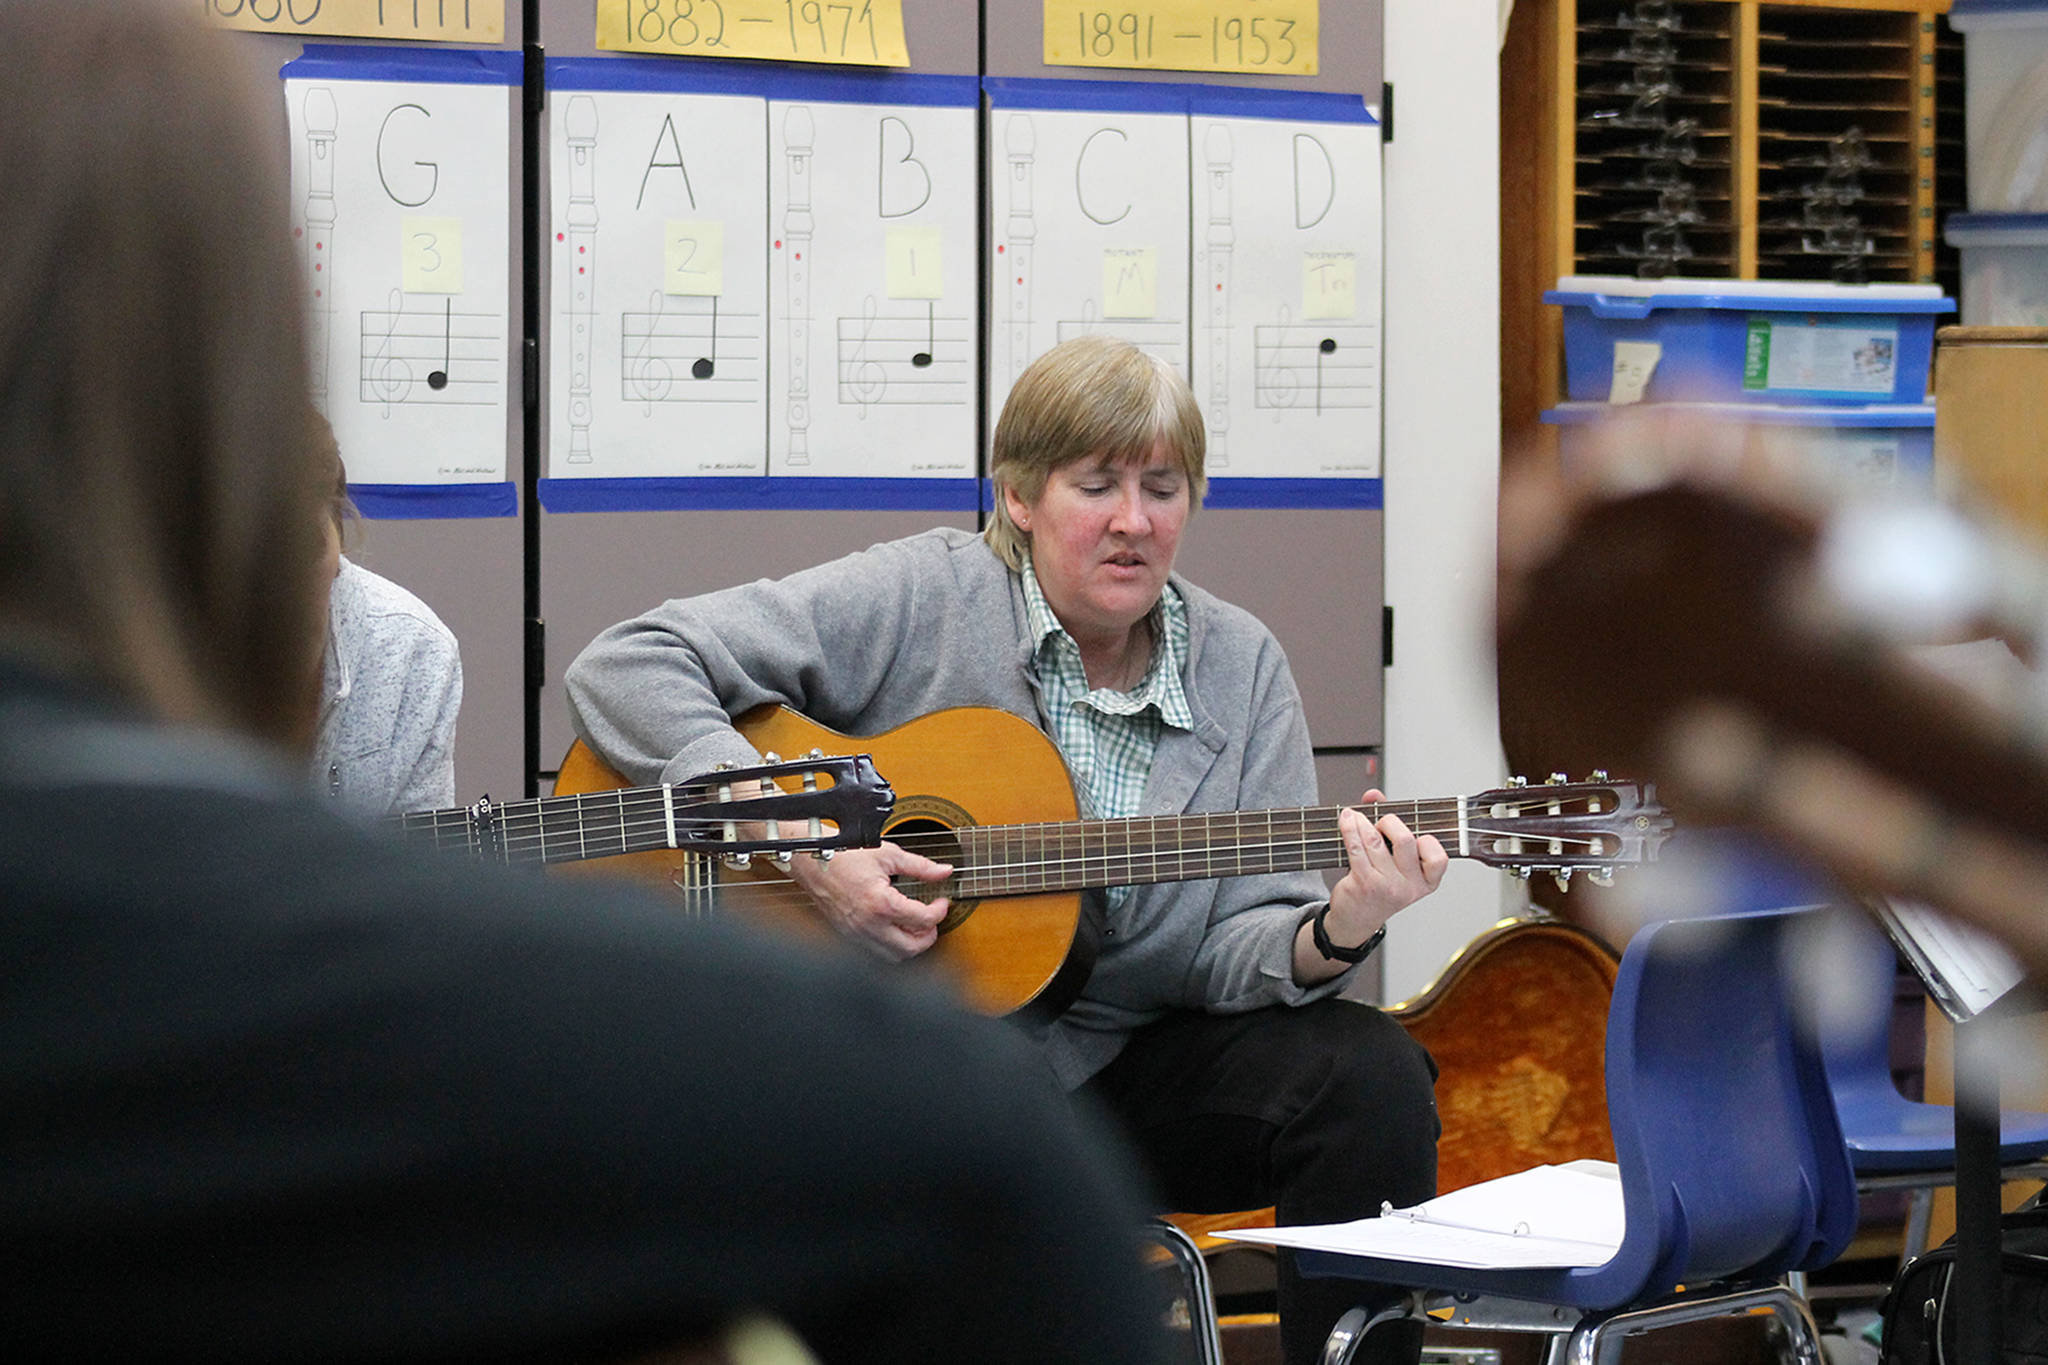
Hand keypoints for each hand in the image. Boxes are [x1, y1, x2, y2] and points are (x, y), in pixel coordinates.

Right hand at [788, 841, 952, 960]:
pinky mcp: (850, 936)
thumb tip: (945, 871)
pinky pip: (877, 951)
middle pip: (912, 948)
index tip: (942, 902)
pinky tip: (896, 927)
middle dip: (929, 935)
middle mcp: (869, 925)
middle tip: (932, 918)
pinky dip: (892, 945)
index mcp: (881, 904)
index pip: (923, 920)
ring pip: (894, 956)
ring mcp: (858, 934)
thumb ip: (921, 866)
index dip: (940, 911)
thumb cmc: (846, 855)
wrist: (814, 862)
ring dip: (911, 944)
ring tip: (916, 924)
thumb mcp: (889, 855)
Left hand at [1321, 789, 1448, 948]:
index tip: (1416, 835)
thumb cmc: (1380, 885)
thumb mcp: (1395, 861)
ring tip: (1354, 816)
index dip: (1427, 841)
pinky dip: (1350, 828)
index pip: (1438, 858)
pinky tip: (1346, 820)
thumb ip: (1389, 825)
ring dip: (1362, 822)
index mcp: (1427, 882)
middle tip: (1381, 822)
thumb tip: (1374, 795)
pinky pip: (1356, 847)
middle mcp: (1410, 886)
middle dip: (1390, 822)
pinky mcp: (1364, 883)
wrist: (1357, 919)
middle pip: (1405, 840)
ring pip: (1375, 840)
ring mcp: (1387, 886)